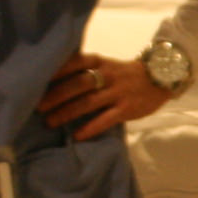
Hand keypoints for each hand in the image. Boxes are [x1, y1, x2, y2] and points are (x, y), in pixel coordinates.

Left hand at [38, 52, 169, 139]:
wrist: (160, 78)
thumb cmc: (125, 74)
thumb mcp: (106, 65)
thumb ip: (85, 71)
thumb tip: (52, 82)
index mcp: (100, 62)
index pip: (75, 62)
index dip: (56, 71)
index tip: (37, 79)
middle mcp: (107, 75)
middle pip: (78, 84)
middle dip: (56, 95)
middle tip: (38, 107)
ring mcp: (117, 92)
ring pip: (88, 102)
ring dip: (67, 113)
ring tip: (50, 122)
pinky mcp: (126, 109)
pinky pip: (105, 119)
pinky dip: (90, 128)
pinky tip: (77, 135)